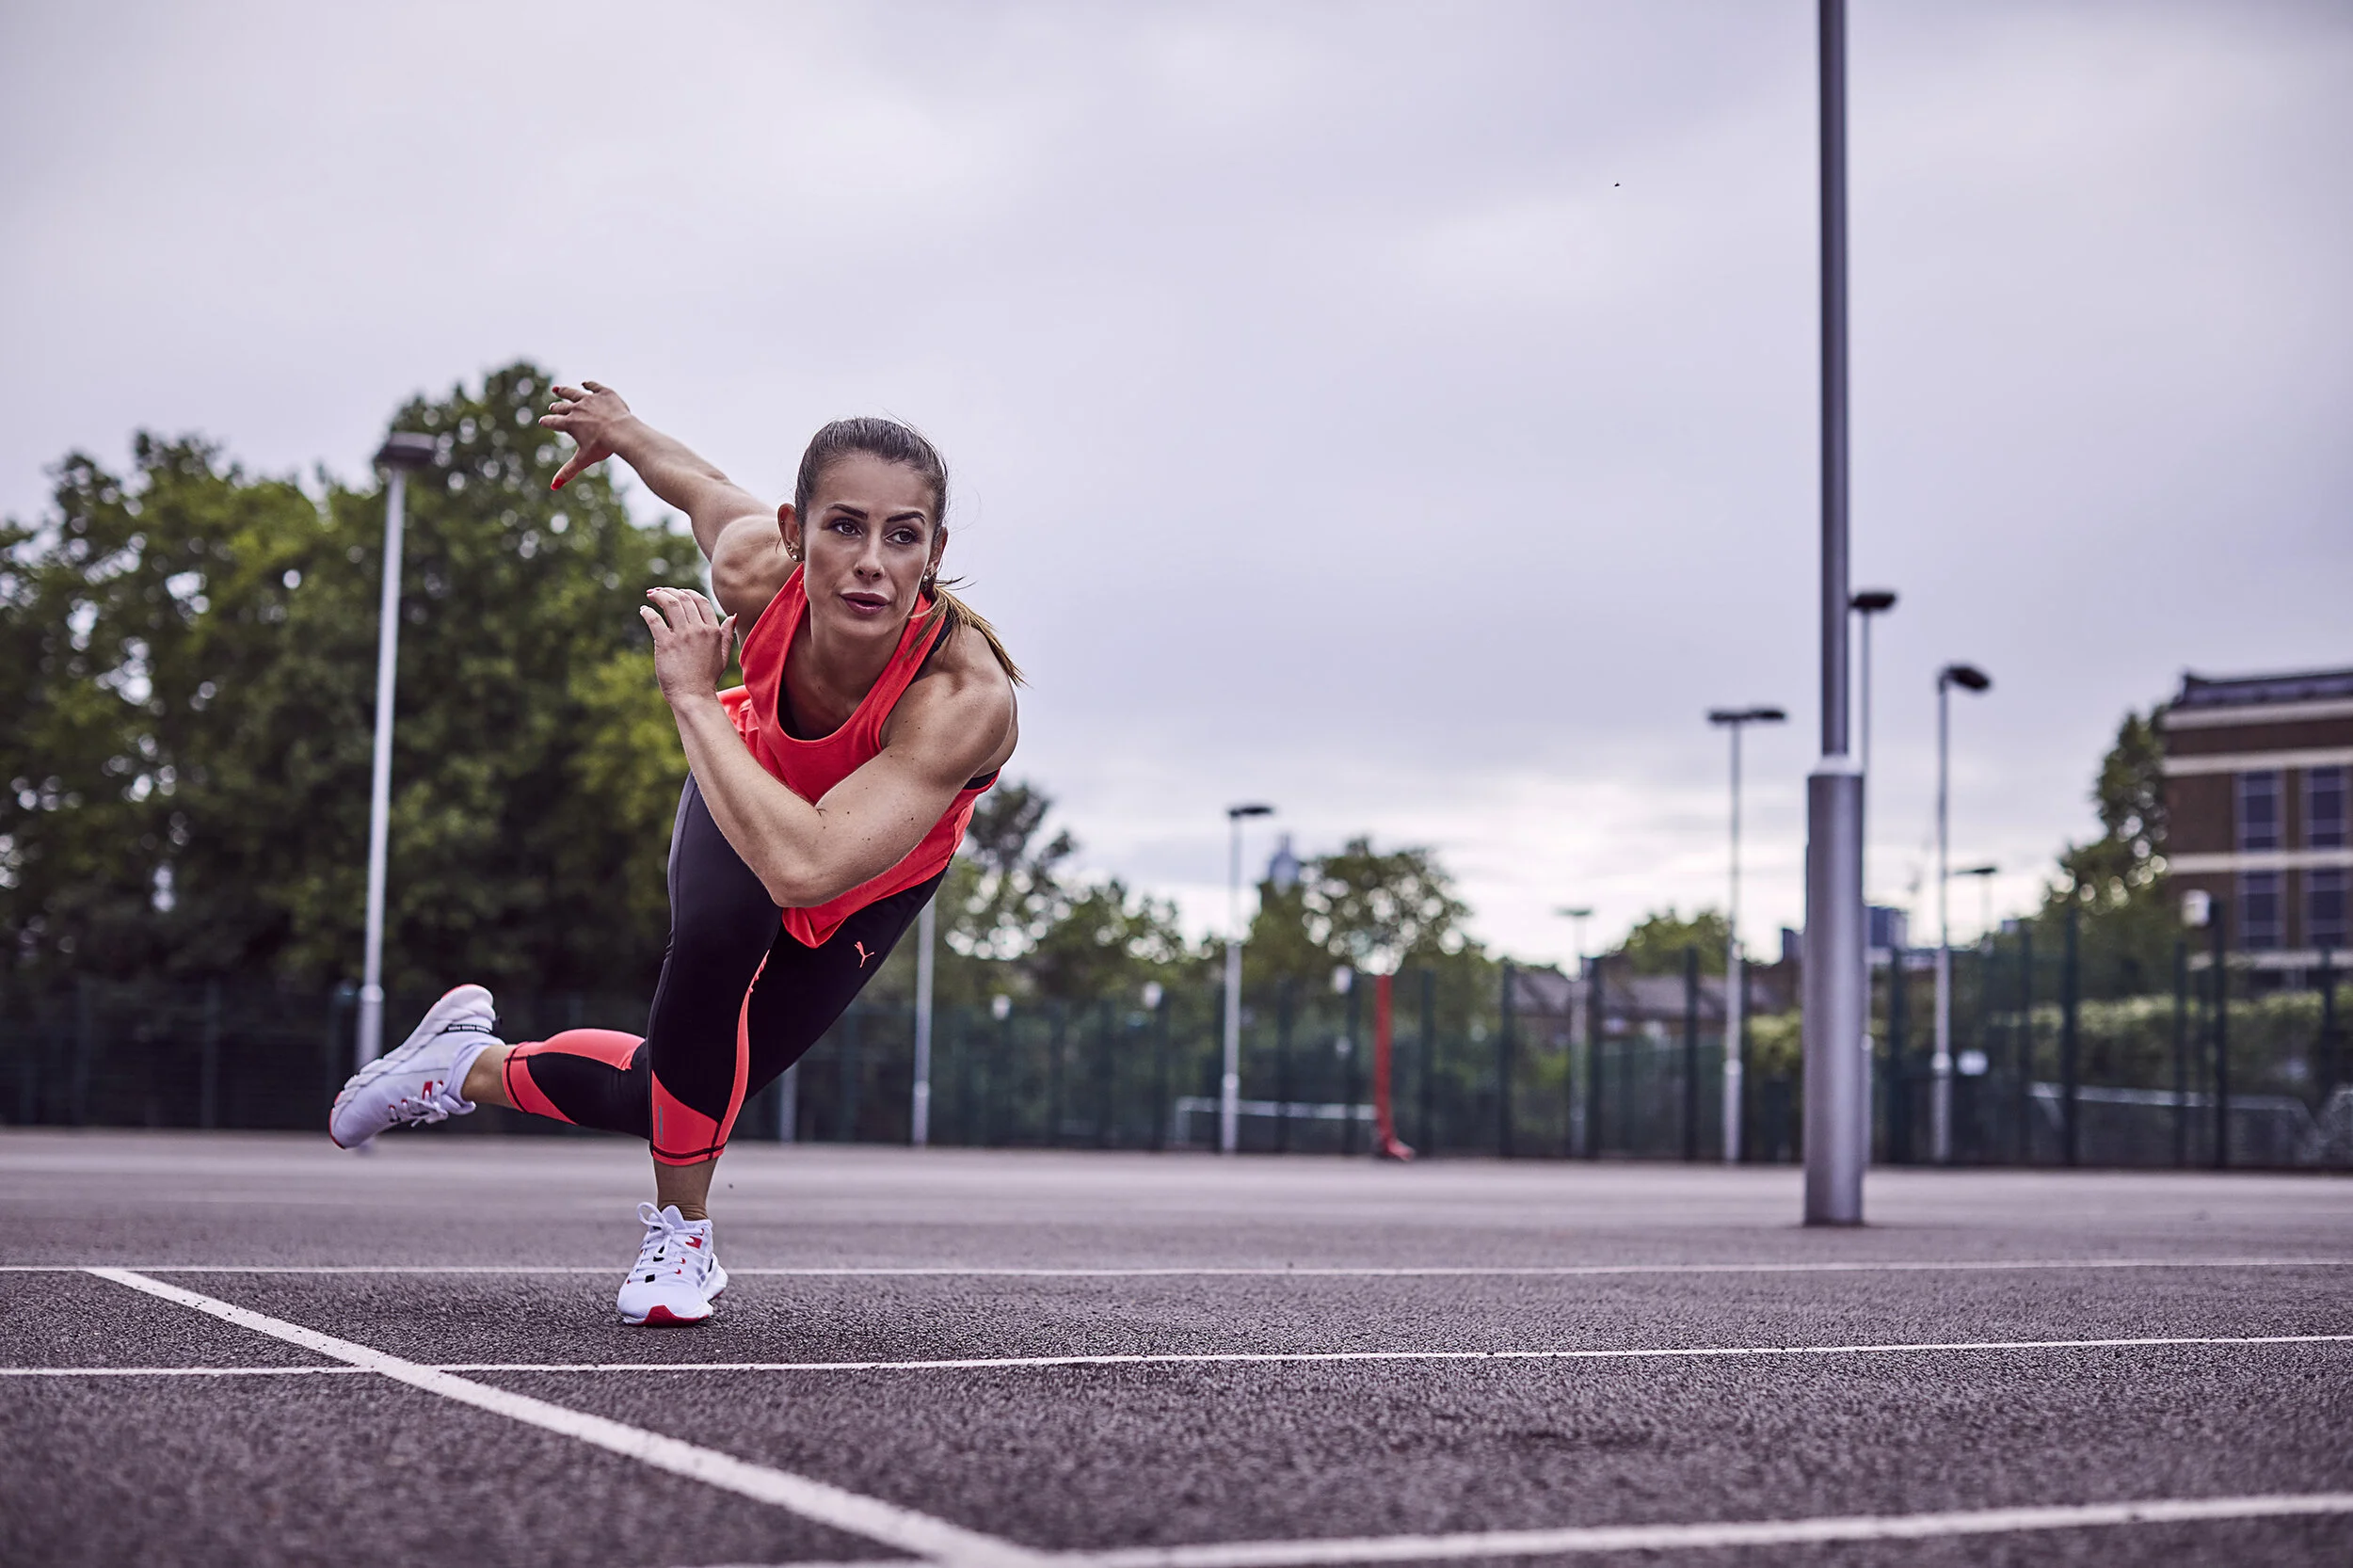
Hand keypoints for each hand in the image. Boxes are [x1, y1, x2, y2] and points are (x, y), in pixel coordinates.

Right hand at [540, 381, 633, 489]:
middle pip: (562, 407)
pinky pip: (594, 386)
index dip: (547, 422)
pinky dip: (589, 384)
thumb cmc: (603, 447)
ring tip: (557, 389)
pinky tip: (585, 383)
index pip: (553, 422)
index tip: (542, 421)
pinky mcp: (604, 394)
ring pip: (573, 393)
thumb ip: (567, 472)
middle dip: (556, 408)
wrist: (622, 432)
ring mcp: (590, 399)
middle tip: (552, 407)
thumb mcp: (583, 460)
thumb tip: (552, 487)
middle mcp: (577, 408)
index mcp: (569, 423)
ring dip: (564, 391)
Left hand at [639, 587, 736, 703]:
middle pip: (684, 599)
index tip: (677, 592)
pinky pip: (654, 620)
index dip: (687, 592)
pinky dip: (647, 612)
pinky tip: (644, 611)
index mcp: (713, 631)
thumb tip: (732, 616)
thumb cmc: (706, 679)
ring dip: (659, 595)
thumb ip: (726, 635)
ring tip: (651, 595)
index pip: (701, 601)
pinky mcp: (666, 644)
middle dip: (669, 591)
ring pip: (670, 604)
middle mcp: (699, 630)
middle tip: (658, 591)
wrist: (693, 696)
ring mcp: (682, 636)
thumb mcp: (723, 656)